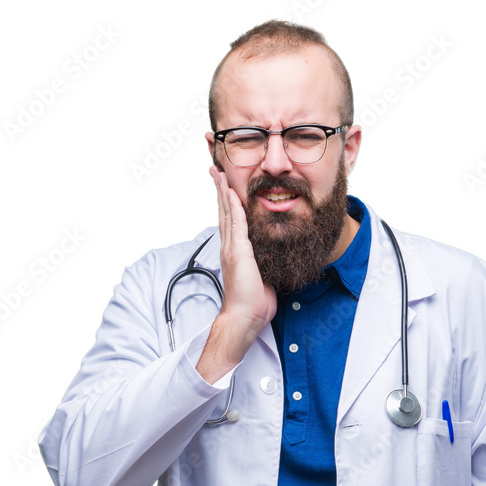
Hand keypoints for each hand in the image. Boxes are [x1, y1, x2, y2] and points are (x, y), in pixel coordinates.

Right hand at [195, 170, 276, 383]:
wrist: (244, 316)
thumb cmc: (252, 302)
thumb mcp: (261, 275)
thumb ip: (262, 262)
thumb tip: (272, 257)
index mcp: (234, 251)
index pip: (229, 220)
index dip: (226, 202)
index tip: (224, 186)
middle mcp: (230, 246)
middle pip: (223, 211)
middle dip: (219, 190)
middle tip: (213, 170)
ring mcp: (232, 248)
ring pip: (226, 213)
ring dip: (222, 191)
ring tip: (217, 173)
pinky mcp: (238, 252)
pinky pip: (235, 223)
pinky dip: (233, 206)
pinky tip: (231, 192)